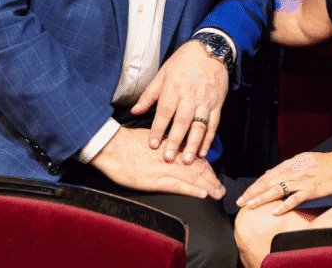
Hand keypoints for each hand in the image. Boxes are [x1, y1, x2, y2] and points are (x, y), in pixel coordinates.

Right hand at [89, 127, 225, 198]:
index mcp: (170, 146)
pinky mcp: (153, 180)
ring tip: (217, 193)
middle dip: (212, 179)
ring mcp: (163, 169)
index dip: (208, 167)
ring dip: (207, 186)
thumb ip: (166, 144)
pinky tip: (202, 194)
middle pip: (198, 168)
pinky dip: (192, 190)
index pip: (195, 157)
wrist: (110, 146)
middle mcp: (170, 157)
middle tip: (221, 188)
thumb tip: (176, 148)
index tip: (214, 175)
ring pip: (192, 177)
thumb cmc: (126, 141)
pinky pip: (177, 185)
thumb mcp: (151, 137)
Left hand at [131, 40, 227, 163]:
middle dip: (175, 142)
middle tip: (168, 159)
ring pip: (199, 126)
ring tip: (187, 161)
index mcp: (174, 88)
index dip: (158, 129)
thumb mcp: (163, 74)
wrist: (210, 50)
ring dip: (193, 145)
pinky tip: (202, 152)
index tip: (153, 145)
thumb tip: (135, 111)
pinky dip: (208, 139)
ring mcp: (205, 101)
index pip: (164, 112)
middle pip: (182, 122)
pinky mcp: (217, 104)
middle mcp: (190, 96)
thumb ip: (149, 94)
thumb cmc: (183, 62)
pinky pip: (213, 124)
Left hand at [235, 152, 331, 215]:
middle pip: (267, 183)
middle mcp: (291, 173)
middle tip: (240, 202)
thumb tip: (268, 173)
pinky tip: (274, 212)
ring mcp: (300, 182)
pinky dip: (283, 205)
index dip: (254, 186)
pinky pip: (294, 199)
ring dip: (262, 198)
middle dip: (252, 193)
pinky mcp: (309, 191)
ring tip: (250, 206)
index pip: (266, 177)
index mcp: (288, 165)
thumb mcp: (300, 160)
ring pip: (276, 191)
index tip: (244, 195)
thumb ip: (284, 167)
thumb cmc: (322, 163)